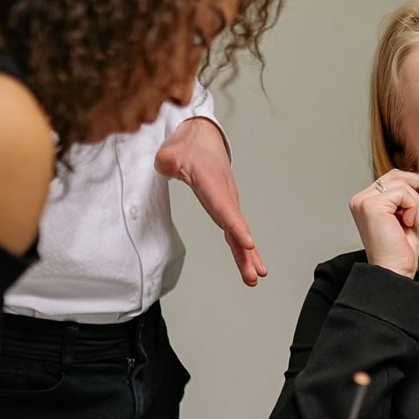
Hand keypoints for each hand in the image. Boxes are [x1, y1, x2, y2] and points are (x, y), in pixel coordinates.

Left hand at [155, 117, 265, 286]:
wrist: (202, 139)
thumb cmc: (190, 148)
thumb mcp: (172, 151)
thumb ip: (167, 159)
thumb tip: (164, 165)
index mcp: (215, 185)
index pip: (226, 209)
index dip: (237, 227)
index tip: (248, 244)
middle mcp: (226, 197)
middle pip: (238, 229)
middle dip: (247, 253)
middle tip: (254, 274)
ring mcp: (226, 205)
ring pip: (238, 234)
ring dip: (247, 257)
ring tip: (253, 278)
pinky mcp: (224, 210)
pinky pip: (234, 232)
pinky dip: (242, 250)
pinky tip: (247, 266)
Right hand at [349, 168, 418, 276]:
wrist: (394, 272)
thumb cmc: (401, 250)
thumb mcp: (407, 216)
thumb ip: (409, 197)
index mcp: (365, 201)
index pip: (392, 178)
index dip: (414, 182)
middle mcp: (360, 199)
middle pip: (396, 174)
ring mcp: (364, 202)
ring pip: (402, 183)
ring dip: (418, 202)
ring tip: (416, 221)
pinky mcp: (371, 206)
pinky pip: (403, 192)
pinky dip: (415, 207)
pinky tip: (411, 223)